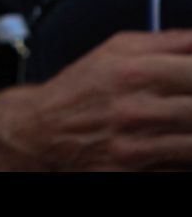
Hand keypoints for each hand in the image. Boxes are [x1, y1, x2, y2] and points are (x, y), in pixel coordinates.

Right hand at [0, 30, 191, 170]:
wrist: (40, 130)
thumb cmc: (79, 90)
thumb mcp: (116, 50)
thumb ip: (168, 41)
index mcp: (133, 73)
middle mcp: (135, 111)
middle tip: (190, 102)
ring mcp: (136, 149)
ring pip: (191, 147)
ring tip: (186, 123)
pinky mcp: (133, 175)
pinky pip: (179, 169)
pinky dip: (185, 159)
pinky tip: (178, 142)